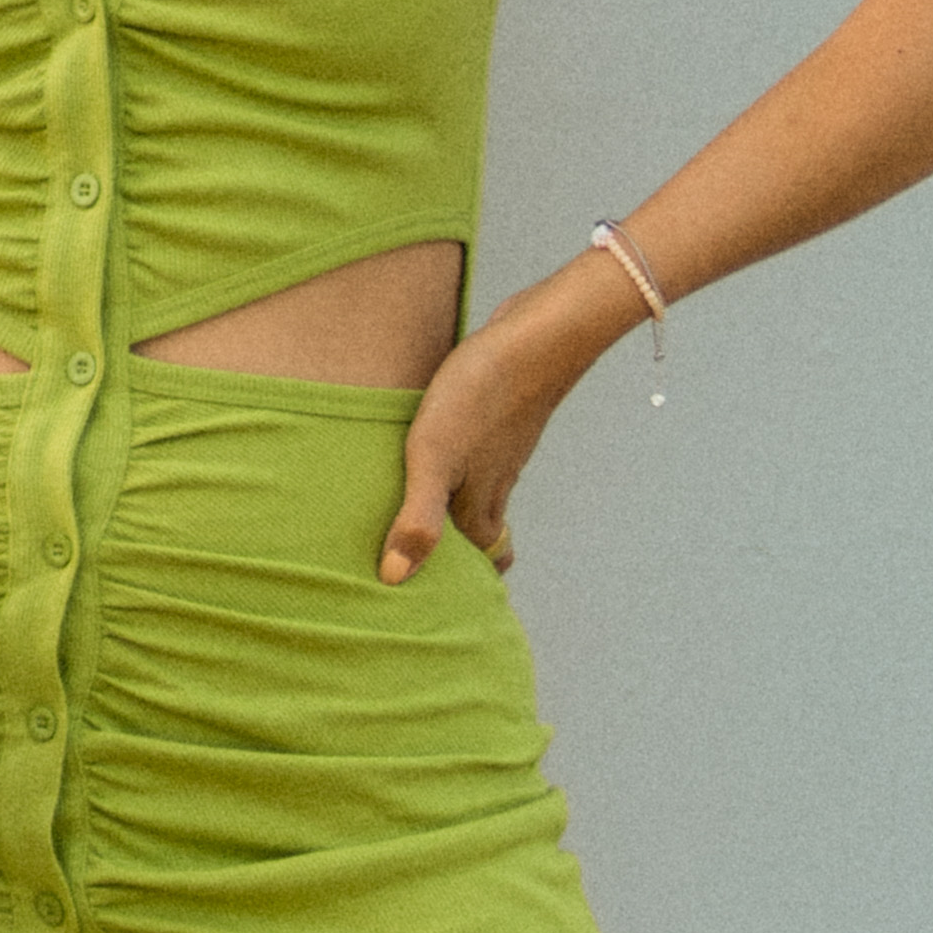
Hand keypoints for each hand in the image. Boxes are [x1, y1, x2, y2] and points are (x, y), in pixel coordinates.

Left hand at [378, 301, 577, 587]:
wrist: (537, 334)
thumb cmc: (481, 396)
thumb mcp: (434, 459)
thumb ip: (418, 518)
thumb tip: (395, 580)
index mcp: (482, 499)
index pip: (487, 553)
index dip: (476, 577)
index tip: (461, 597)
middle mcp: (497, 477)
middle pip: (487, 525)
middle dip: (468, 548)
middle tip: (440, 562)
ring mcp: (503, 444)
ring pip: (486, 487)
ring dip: (463, 504)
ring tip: (431, 511)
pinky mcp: (502, 411)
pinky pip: (485, 450)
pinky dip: (467, 463)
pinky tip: (445, 447)